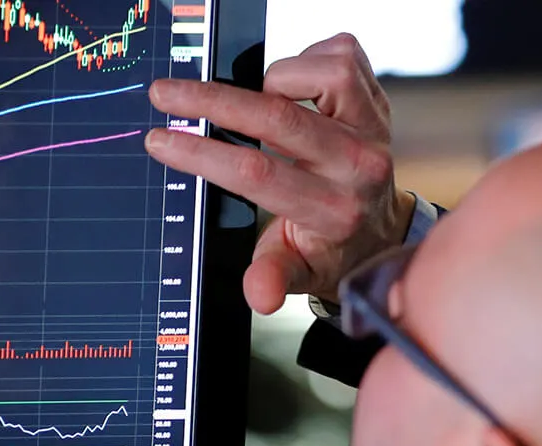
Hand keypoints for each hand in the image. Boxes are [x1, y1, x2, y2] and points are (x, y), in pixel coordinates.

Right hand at [144, 34, 416, 314]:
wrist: (380, 230)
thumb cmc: (327, 248)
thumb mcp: (298, 274)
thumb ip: (273, 278)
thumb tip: (260, 295)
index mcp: (330, 210)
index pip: (257, 173)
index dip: (202, 153)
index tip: (161, 140)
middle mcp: (356, 165)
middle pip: (278, 118)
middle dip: (210, 100)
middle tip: (165, 93)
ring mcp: (372, 129)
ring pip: (323, 74)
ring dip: (275, 79)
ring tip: (253, 101)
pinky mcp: (377, 100)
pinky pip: (343, 55)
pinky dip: (308, 61)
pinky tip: (289, 85)